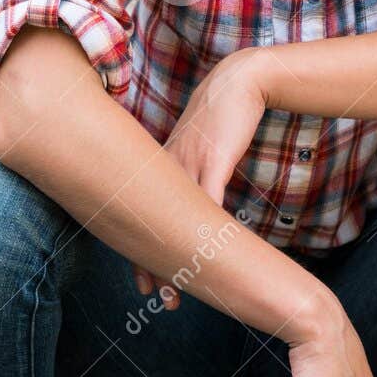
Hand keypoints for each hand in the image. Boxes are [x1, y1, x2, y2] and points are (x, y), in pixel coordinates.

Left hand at [128, 50, 269, 309]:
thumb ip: (189, 170)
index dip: (139, 251)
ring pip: (177, 219)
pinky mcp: (214, 158)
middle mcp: (170, 168)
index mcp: (164, 167)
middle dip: (151, 263)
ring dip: (176, 255)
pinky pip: (207, 198)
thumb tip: (190, 199)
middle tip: (151, 295)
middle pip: (152, 224)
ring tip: (176, 287)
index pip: (143, 217)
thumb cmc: (219, 114)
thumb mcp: (197, 145)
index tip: (139, 281)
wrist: (237, 80)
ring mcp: (190, 163)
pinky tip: (206, 249)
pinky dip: (204, 223)